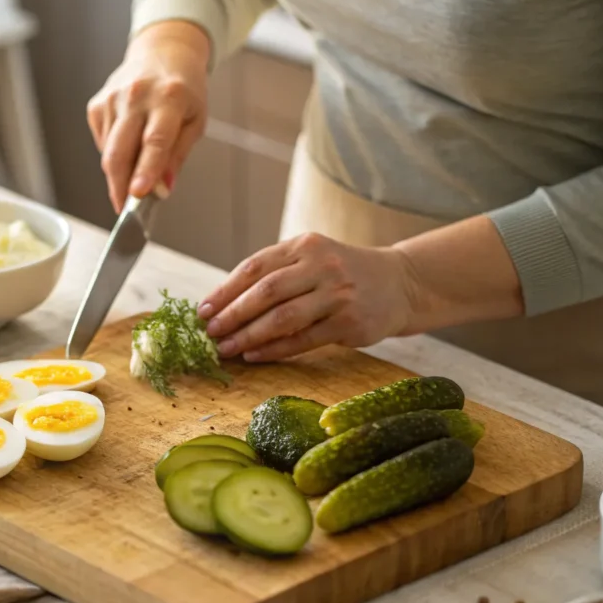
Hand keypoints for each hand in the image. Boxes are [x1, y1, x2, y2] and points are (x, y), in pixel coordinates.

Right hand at [87, 21, 209, 211]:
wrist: (163, 52)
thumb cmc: (184, 89)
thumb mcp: (195, 121)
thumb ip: (177, 156)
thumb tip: (162, 189)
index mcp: (169, 98)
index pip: (154, 141)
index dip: (146, 171)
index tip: (138, 195)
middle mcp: (137, 96)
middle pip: (120, 151)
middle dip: (120, 185)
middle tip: (124, 209)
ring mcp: (113, 99)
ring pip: (108, 152)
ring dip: (119, 173)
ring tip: (134, 177)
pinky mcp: (97, 104)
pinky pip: (102, 142)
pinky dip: (113, 154)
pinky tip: (128, 145)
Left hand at [197, 233, 419, 361]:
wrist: (399, 284)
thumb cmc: (341, 274)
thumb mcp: (310, 259)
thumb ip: (274, 273)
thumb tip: (222, 304)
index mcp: (304, 246)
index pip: (254, 267)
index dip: (225, 291)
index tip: (203, 311)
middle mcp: (321, 266)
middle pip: (265, 292)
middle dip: (232, 315)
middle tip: (210, 333)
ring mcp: (337, 295)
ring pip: (282, 318)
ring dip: (248, 336)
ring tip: (226, 349)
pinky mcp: (350, 323)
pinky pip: (303, 340)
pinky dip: (274, 349)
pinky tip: (254, 355)